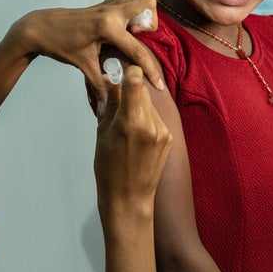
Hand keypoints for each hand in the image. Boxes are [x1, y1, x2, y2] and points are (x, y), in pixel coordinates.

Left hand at [19, 0, 163, 102]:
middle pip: (148, 5)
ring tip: (131, 30)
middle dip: (151, 24)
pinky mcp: (102, 3)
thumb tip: (108, 107)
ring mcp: (107, 4)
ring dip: (141, 11)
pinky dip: (129, 5)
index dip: (151, 70)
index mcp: (107, 27)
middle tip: (138, 40)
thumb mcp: (82, 65)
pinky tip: (122, 23)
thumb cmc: (59, 44)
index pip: (137, 50)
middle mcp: (111, 11)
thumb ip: (99, 84)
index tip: (159, 85)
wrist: (39, 28)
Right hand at [94, 65, 171, 218]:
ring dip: (138, 104)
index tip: (117, 73)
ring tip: (124, 122)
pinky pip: (156, 117)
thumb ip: (110, 103)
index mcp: (131, 121)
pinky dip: (145, 117)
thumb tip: (110, 79)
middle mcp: (152, 124)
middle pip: (143, 89)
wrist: (129, 199)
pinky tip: (135, 134)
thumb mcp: (102, 133)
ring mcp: (163, 131)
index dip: (127, 73)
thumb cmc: (109, 169)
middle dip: (130, 88)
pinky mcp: (169, 138)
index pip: (136, 80)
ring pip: (150, 103)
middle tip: (116, 95)